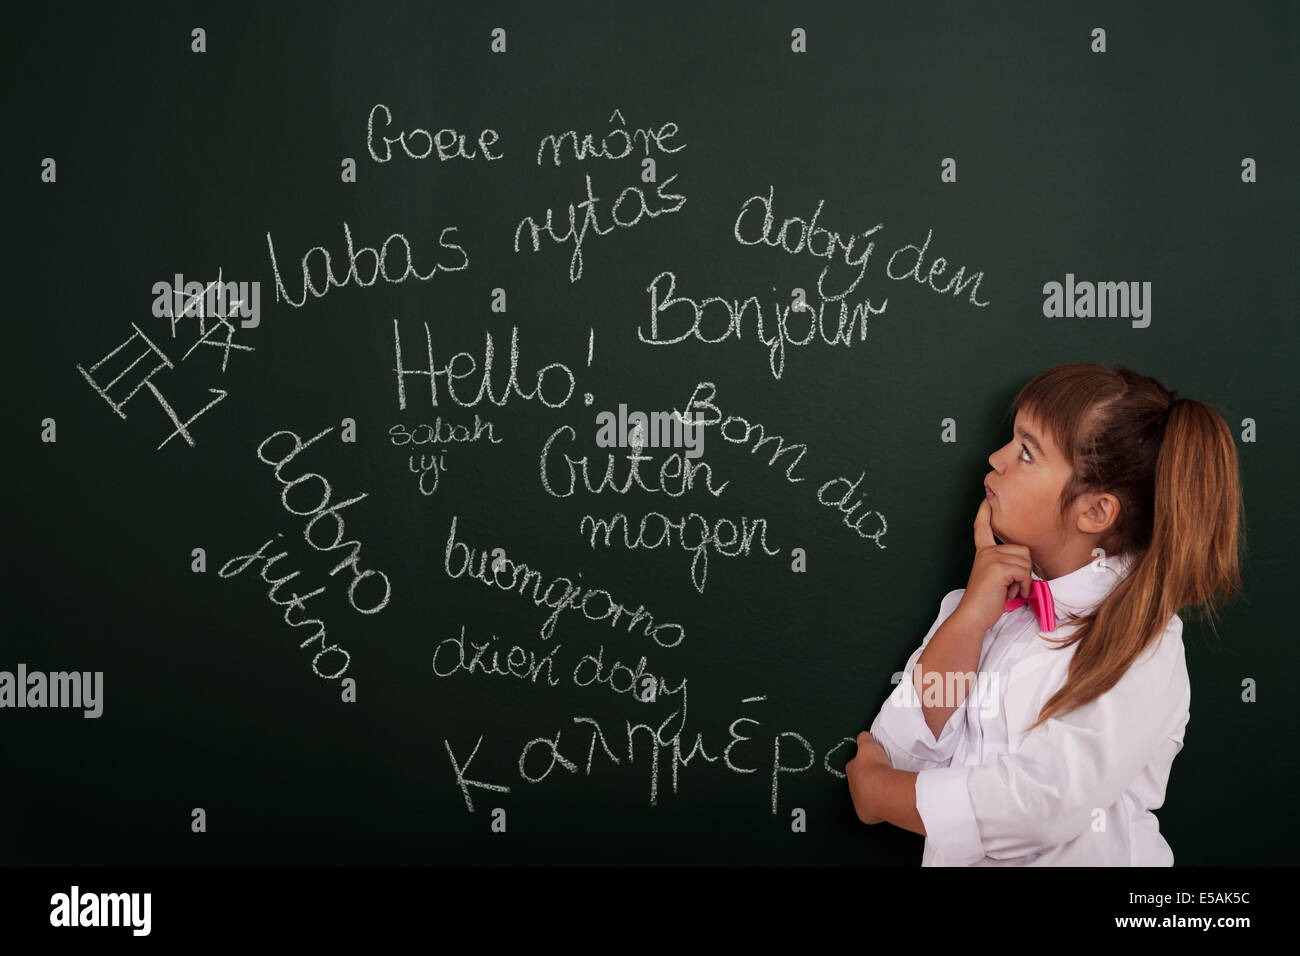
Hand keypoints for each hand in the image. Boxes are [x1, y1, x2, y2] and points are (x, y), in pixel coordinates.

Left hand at [846, 731, 890, 824]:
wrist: (883, 791)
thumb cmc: (875, 767)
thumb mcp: (869, 744)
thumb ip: (865, 738)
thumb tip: (864, 736)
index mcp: (851, 769)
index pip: (855, 765)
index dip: (864, 764)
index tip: (874, 764)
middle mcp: (852, 787)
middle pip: (860, 783)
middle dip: (869, 781)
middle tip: (883, 779)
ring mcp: (858, 802)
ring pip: (865, 797)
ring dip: (874, 795)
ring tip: (887, 792)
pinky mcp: (865, 815)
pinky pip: (872, 811)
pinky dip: (879, 808)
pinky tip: (888, 804)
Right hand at [955, 499, 1034, 633]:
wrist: (973, 615)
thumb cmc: (986, 601)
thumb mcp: (995, 578)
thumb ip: (1006, 566)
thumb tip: (1026, 565)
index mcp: (983, 553)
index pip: (982, 528)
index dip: (984, 514)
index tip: (985, 500)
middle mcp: (986, 552)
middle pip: (1023, 550)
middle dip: (1024, 571)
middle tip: (1010, 586)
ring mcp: (991, 558)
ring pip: (1026, 562)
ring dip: (1024, 581)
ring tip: (1009, 591)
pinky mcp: (998, 567)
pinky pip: (1025, 572)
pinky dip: (1024, 586)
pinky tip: (1013, 593)